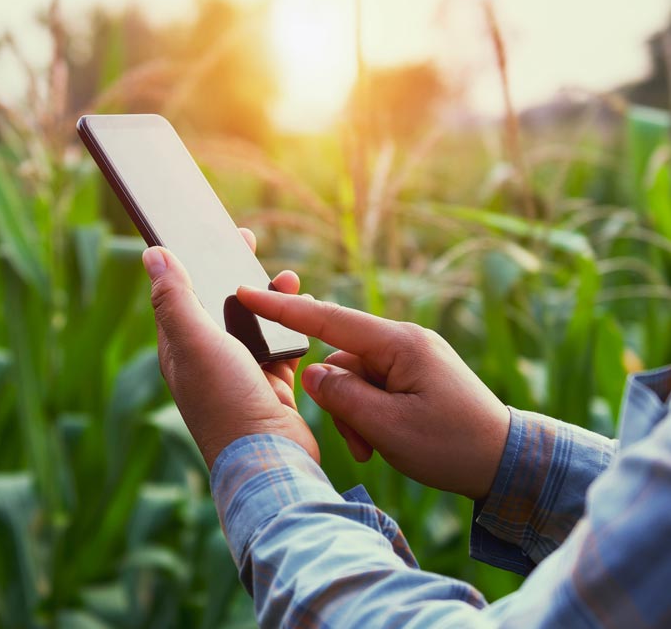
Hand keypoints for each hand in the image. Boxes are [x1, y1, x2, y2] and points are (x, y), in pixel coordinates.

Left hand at [142, 230, 318, 469]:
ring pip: (253, 322)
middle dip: (232, 271)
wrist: (269, 460)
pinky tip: (304, 310)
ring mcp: (240, 372)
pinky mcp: (270, 383)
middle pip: (219, 304)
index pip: (181, 294)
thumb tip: (152, 254)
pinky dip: (291, 325)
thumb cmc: (226, 402)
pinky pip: (280, 344)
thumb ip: (174, 299)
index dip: (191, 260)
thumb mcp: (195, 343)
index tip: (209, 234)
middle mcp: (208, 359)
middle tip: (248, 242)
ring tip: (289, 277)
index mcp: (181, 348)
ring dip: (268, 296)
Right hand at [236, 287, 508, 498]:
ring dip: (355, 414)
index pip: (330, 319)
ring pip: (354, 378)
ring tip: (375, 448)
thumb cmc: (453, 446)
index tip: (247, 291)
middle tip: (360, 443)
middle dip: (339, 401)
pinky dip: (369, 414)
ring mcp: (409, 358)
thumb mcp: (390, 428)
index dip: (285, 308)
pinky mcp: (412, 374)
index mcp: (400, 344)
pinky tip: (383, 440)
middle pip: (342, 360)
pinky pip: (373, 387)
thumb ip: (342, 397)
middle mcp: (403, 342)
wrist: (506, 462)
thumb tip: (309, 372)